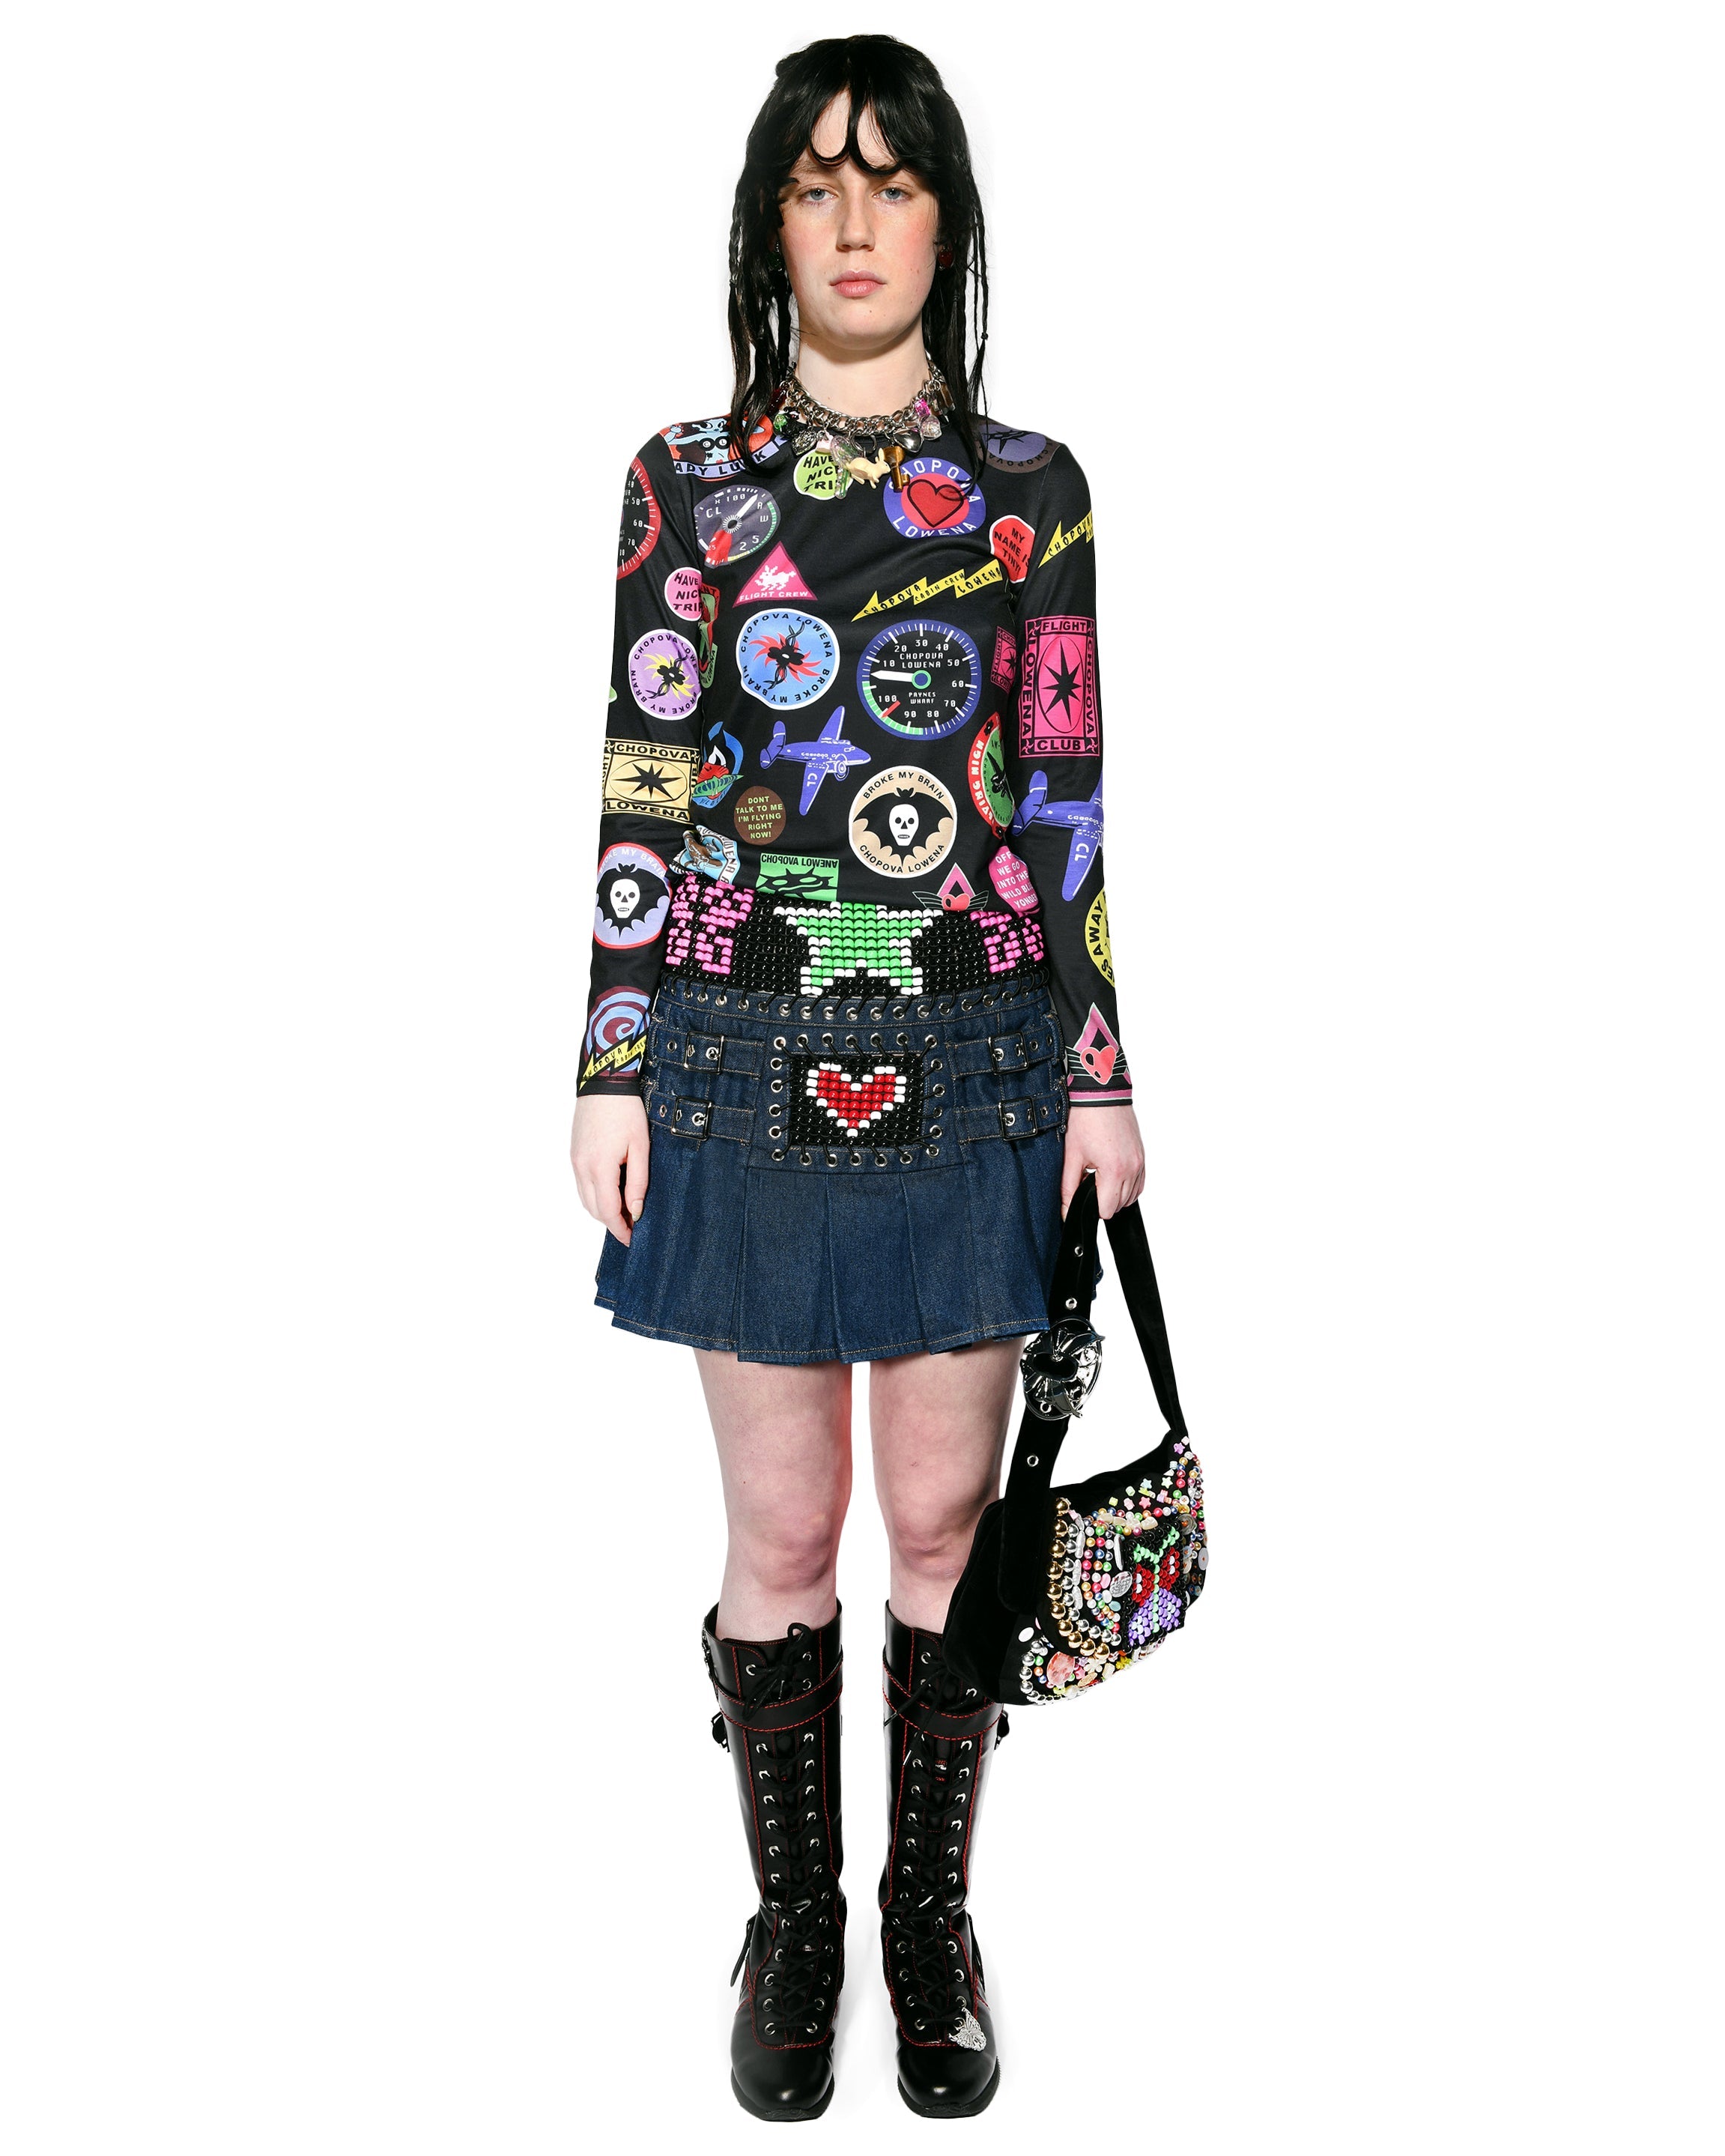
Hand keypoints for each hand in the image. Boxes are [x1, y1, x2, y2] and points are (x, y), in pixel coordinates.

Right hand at [569, 1092, 650, 1244]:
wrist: (603, 1083)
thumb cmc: (626, 1111)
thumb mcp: (640, 1146)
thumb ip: (638, 1181)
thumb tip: (636, 1209)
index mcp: (599, 1167)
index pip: (607, 1211)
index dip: (620, 1229)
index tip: (632, 1239)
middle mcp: (582, 1167)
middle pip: (593, 1209)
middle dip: (612, 1223)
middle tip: (632, 1227)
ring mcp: (575, 1161)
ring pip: (585, 1199)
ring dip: (602, 1210)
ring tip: (624, 1212)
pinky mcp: (574, 1154)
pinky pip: (581, 1185)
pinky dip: (595, 1195)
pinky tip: (611, 1193)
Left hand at [1062, 1104, 1144, 1219]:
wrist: (1101, 1093)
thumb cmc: (1085, 1119)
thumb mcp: (1072, 1156)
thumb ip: (1068, 1189)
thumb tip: (1066, 1212)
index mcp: (1114, 1170)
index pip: (1107, 1210)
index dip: (1091, 1206)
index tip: (1083, 1192)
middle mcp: (1132, 1168)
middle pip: (1120, 1205)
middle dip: (1102, 1198)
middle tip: (1089, 1179)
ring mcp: (1140, 1162)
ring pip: (1132, 1196)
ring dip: (1116, 1193)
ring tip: (1100, 1174)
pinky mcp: (1142, 1155)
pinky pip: (1140, 1182)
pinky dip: (1127, 1184)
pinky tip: (1112, 1173)